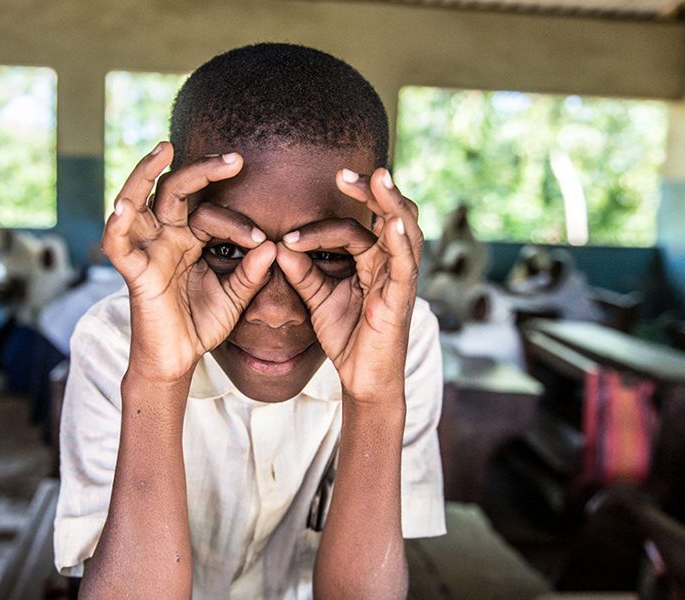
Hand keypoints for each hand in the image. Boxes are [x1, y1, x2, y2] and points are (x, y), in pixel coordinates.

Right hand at [102, 143, 276, 381]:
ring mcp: (147, 251)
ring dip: (145, 174)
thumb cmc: (201, 324)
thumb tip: (273, 247)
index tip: (264, 241)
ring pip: (137, 202)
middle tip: (235, 158)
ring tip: (163, 150)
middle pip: (174, 191)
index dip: (239, 224)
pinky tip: (124, 206)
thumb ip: (252, 273)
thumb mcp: (235, 296)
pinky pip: (118, 246)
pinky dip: (117, 225)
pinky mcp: (134, 272)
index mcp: (190, 239)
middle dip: (201, 171)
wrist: (178, 359)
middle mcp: (165, 237)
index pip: (212, 214)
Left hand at [276, 168, 421, 402]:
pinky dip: (400, 240)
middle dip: (372, 190)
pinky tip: (392, 223)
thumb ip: (302, 272)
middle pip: (390, 214)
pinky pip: (405, 263)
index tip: (288, 239)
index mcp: (373, 261)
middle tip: (344, 172)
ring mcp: (401, 277)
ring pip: (405, 229)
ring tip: (378, 177)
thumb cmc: (348, 337)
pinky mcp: (403, 296)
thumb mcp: (318, 299)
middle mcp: (391, 263)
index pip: (354, 229)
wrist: (363, 378)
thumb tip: (279, 246)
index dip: (321, 228)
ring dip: (392, 202)